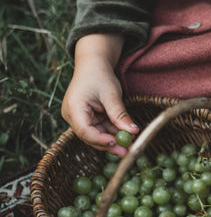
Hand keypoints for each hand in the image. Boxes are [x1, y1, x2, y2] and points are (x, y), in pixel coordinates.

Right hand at [61, 34, 138, 156]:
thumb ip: (120, 114)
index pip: (84, 130)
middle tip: (128, 151)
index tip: (117, 144)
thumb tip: (133, 131)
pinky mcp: (86, 119)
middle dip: (110, 144)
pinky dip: (112, 132)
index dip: (100, 140)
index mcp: (73, 108)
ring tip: (131, 144)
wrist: (93, 65)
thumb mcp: (112, 94)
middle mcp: (72, 116)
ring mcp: (78, 118)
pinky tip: (126, 135)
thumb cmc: (100, 75)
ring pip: (96, 135)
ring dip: (113, 139)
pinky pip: (99, 129)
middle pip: (90, 136)